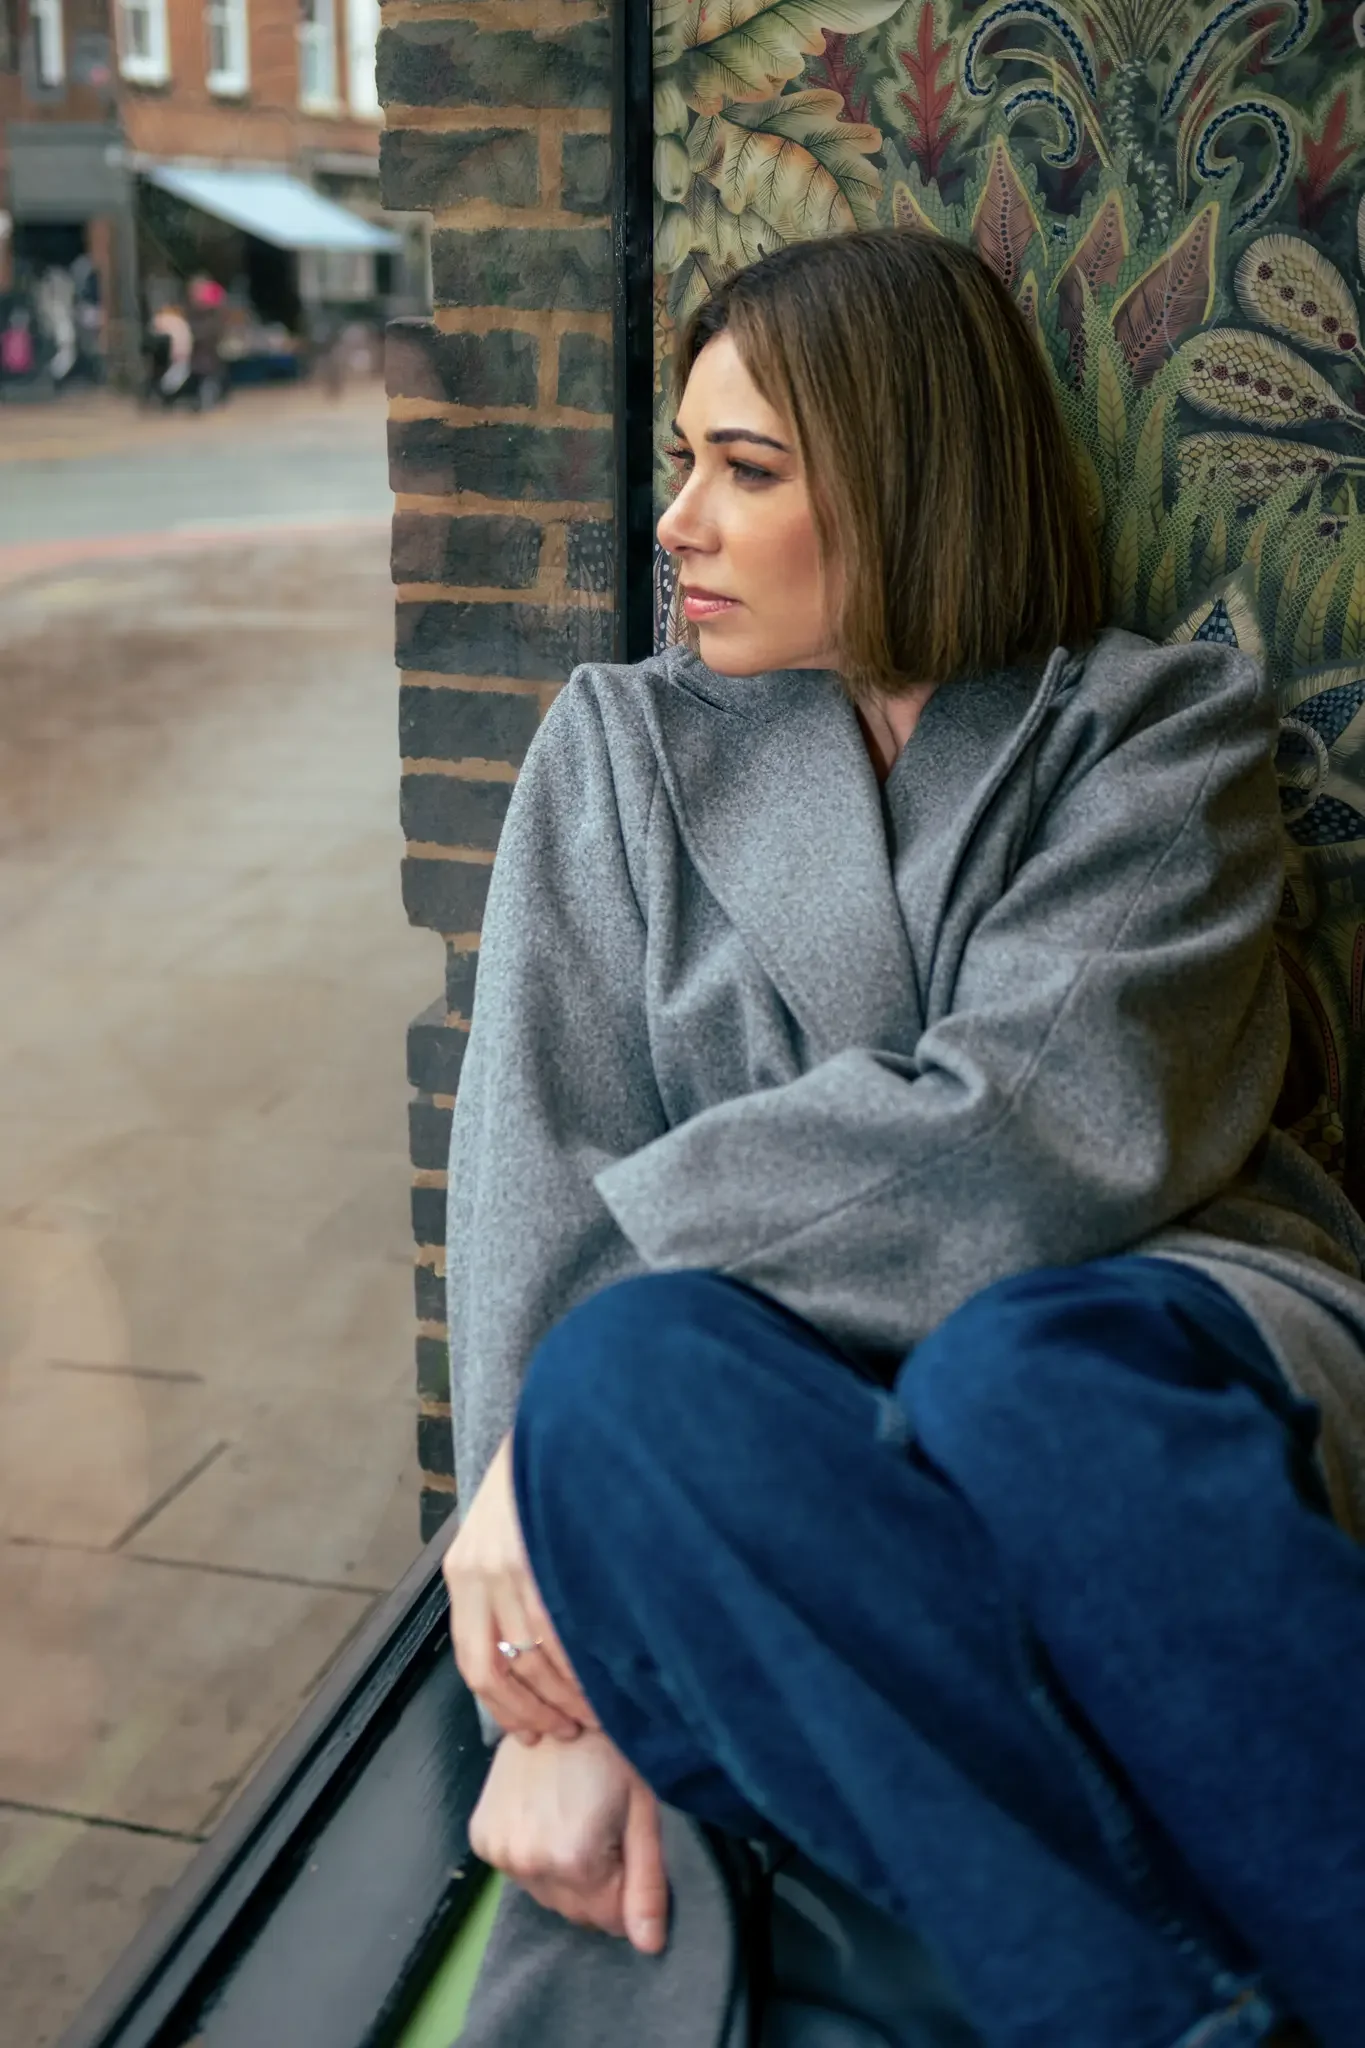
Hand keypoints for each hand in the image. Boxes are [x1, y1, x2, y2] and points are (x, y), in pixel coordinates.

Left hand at [445, 1432, 599, 1742]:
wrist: (560, 1422)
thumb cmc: (539, 1483)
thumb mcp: (503, 1533)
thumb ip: (507, 1585)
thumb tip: (529, 1653)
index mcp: (462, 1572)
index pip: (474, 1662)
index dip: (503, 1707)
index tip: (531, 1732)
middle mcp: (479, 1572)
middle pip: (500, 1669)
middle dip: (535, 1712)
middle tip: (567, 1731)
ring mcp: (511, 1563)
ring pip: (535, 1658)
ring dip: (565, 1698)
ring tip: (593, 1715)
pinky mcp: (543, 1554)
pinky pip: (560, 1630)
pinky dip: (581, 1668)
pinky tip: (603, 1681)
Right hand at [470, 1729, 668, 1954]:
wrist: (559, 1697)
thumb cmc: (612, 1749)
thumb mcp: (644, 1813)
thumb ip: (647, 1884)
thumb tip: (649, 1946)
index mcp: (571, 1859)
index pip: (607, 1919)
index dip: (625, 1891)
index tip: (627, 1848)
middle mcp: (526, 1861)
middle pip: (573, 1910)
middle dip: (596, 1883)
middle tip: (605, 1828)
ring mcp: (497, 1849)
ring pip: (545, 1893)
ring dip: (564, 1871)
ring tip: (575, 1815)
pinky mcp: (481, 1836)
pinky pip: (518, 1871)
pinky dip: (535, 1854)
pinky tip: (548, 1814)